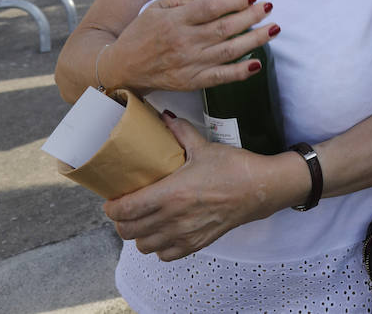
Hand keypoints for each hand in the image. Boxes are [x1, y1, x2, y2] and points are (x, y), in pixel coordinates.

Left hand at [104, 113, 292, 259]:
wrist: (260, 189)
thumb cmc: (233, 167)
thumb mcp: (204, 146)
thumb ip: (180, 132)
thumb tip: (164, 117)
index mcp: (171, 193)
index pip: (126, 209)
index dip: (112, 208)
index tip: (111, 201)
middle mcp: (173, 218)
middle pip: (129, 231)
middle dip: (121, 221)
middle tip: (125, 209)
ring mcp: (185, 234)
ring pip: (144, 246)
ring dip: (139, 235)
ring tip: (144, 221)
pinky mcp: (197, 244)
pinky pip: (165, 255)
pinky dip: (159, 247)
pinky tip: (164, 232)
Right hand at [106, 0, 278, 93]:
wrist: (123, 68)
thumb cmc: (141, 34)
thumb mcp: (155, 7)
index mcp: (176, 20)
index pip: (209, 8)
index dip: (233, 1)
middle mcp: (185, 42)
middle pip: (224, 28)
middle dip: (251, 17)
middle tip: (269, 7)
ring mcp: (190, 63)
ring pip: (228, 51)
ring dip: (254, 40)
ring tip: (273, 29)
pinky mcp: (193, 81)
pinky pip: (221, 76)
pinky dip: (240, 72)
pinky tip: (257, 63)